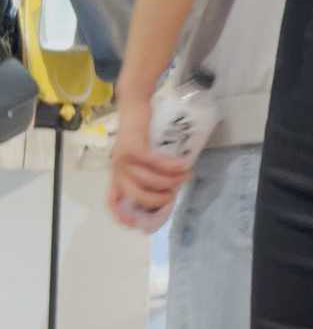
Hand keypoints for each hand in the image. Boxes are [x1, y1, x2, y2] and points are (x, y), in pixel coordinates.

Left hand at [108, 94, 186, 228]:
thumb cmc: (140, 130)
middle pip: (134, 195)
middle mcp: (117, 168)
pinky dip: (170, 166)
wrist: (133, 103)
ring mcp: (123, 157)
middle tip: (174, 195)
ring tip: (184, 176)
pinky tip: (183, 165)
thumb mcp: (139, 154)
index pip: (112, 201)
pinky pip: (154, 162)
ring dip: (169, 181)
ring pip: (147, 179)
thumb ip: (146, 171)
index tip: (140, 224)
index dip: (123, 216)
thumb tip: (169, 189)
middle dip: (156, 200)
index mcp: (117, 174)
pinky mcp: (133, 146)